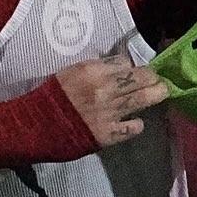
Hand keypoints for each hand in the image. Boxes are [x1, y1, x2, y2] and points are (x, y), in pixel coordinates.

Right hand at [54, 51, 169, 147]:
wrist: (35, 126)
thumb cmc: (52, 97)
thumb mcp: (72, 72)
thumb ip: (97, 70)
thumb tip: (120, 67)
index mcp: (92, 70)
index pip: (125, 62)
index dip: (131, 66)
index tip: (134, 71)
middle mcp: (105, 89)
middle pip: (142, 77)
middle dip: (153, 77)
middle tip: (159, 79)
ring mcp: (109, 112)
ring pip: (144, 99)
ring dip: (156, 94)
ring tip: (162, 92)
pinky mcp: (109, 134)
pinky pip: (133, 127)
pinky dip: (137, 124)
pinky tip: (136, 122)